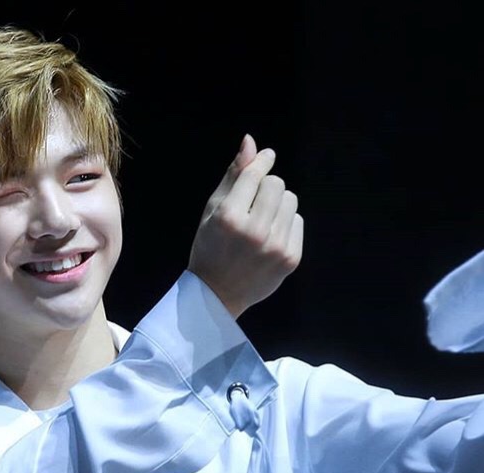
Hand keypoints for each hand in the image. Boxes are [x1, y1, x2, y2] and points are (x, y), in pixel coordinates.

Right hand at [187, 134, 302, 319]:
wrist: (217, 295)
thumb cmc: (210, 247)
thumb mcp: (212, 210)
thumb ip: (234, 176)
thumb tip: (251, 141)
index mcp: (228, 217)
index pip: (256, 174)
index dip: (261, 163)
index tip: (266, 159)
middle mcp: (253, 232)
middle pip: (277, 184)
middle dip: (266, 188)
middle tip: (253, 205)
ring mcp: (274, 247)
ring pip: (291, 200)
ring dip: (278, 206)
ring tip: (261, 223)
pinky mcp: (290, 259)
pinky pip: (298, 221)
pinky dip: (285, 225)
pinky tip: (269, 238)